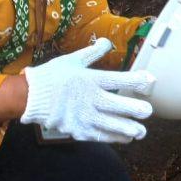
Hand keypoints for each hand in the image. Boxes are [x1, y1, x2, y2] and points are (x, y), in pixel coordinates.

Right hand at [20, 38, 154, 142]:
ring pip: (110, 124)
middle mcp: (90, 99)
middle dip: (134, 109)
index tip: (150, 80)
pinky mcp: (78, 130)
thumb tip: (107, 41)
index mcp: (90, 80)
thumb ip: (92, 53)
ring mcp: (84, 116)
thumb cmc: (52, 76)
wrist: (30, 97)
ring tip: (141, 131)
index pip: (117, 80)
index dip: (135, 80)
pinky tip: (126, 138)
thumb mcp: (72, 60)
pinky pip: (99, 136)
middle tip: (148, 111)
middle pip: (117, 106)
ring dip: (128, 128)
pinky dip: (114, 137)